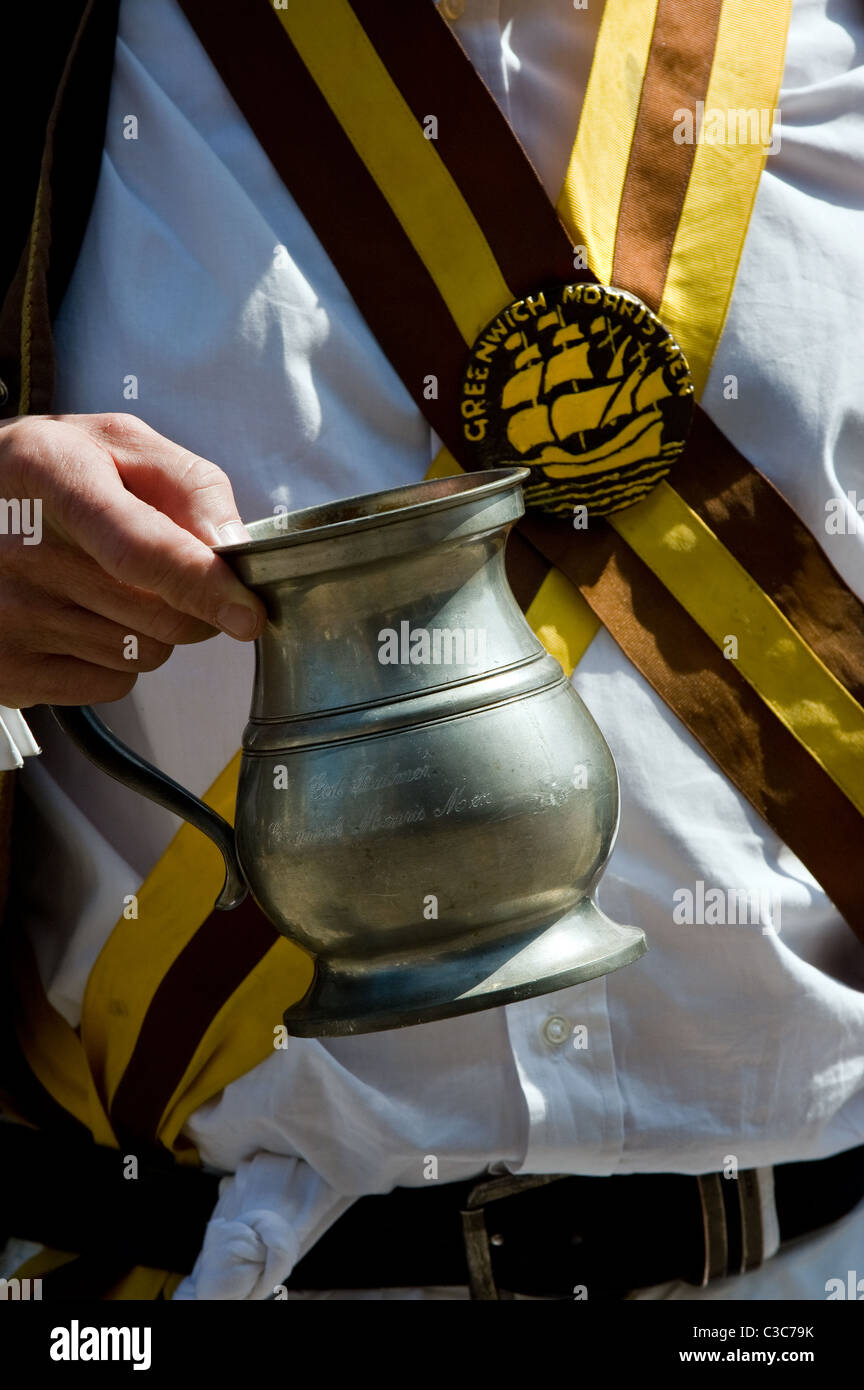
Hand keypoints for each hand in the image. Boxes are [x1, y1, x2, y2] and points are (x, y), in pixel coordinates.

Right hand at [0, 412, 266, 706]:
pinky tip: (78, 616)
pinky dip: (114, 659)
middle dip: (189, 601)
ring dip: (148, 628)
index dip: (204, 585)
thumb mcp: (115, 444)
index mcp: (50, 473)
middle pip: (161, 615)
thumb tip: (230, 548)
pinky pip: (111, 683)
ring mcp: (7, 615)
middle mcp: (18, 548)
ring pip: (145, 654)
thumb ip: (188, 484)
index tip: (246, 613)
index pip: (140, 547)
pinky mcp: (8, 669)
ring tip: (98, 582)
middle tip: (155, 568)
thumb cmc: (45, 477)